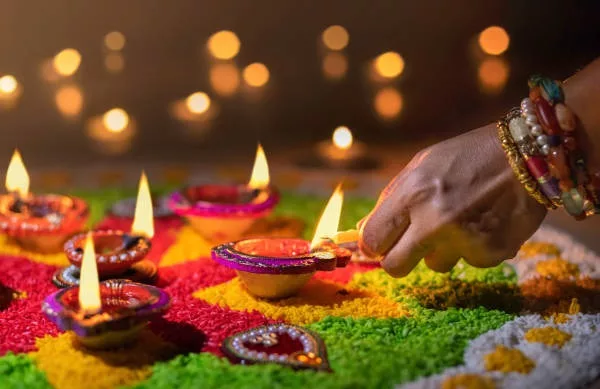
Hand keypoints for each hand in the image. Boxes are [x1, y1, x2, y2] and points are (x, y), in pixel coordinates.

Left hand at [358, 124, 546, 276]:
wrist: (526, 155)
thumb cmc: (465, 157)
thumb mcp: (420, 166)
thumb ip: (390, 200)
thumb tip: (363, 235)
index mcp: (412, 194)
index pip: (372, 240)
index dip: (373, 244)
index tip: (381, 242)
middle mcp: (435, 221)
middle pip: (395, 267)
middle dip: (398, 259)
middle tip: (410, 246)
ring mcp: (464, 240)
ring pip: (435, 266)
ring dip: (442, 250)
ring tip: (461, 220)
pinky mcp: (491, 253)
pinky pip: (469, 263)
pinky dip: (473, 248)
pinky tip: (485, 222)